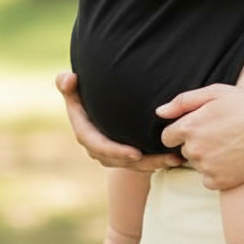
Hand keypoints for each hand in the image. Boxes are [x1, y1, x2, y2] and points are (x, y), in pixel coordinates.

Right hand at [55, 72, 182, 171]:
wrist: (95, 108)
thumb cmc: (82, 95)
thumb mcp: (74, 90)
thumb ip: (68, 85)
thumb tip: (68, 78)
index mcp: (86, 133)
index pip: (99, 146)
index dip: (116, 152)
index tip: (135, 153)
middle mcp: (97, 148)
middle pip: (122, 160)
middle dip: (143, 162)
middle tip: (163, 159)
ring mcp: (111, 154)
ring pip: (134, 164)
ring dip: (155, 163)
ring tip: (174, 159)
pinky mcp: (124, 155)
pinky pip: (141, 163)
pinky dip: (158, 161)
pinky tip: (176, 158)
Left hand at [156, 84, 243, 190]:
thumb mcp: (216, 92)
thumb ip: (183, 101)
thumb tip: (159, 112)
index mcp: (190, 126)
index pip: (167, 137)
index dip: (181, 132)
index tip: (199, 128)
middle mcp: (194, 148)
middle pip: (185, 150)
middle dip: (197, 143)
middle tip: (222, 133)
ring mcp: (207, 167)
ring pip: (198, 165)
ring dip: (209, 157)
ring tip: (232, 143)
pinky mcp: (221, 182)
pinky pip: (209, 180)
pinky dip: (219, 173)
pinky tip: (235, 159)